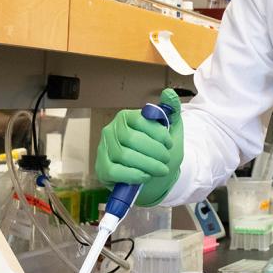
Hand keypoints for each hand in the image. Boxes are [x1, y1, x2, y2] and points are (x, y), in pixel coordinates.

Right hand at [95, 88, 182, 205]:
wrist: (155, 178)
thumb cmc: (159, 152)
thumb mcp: (171, 131)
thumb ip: (172, 111)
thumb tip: (169, 93)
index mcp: (126, 117)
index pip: (141, 121)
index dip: (158, 134)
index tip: (169, 143)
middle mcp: (111, 130)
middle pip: (133, 139)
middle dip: (155, 151)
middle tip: (166, 159)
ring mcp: (103, 149)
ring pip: (124, 155)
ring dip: (148, 164)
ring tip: (161, 170)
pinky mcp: (101, 169)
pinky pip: (115, 171)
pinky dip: (134, 175)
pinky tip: (146, 176)